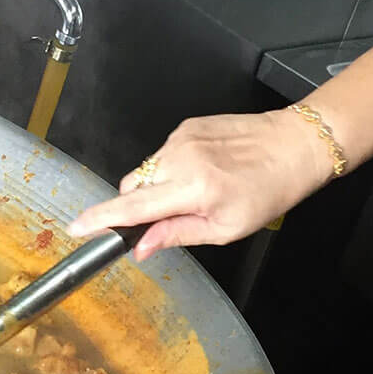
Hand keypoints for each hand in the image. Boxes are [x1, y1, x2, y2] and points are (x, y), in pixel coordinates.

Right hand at [69, 110, 339, 260]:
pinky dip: (173, 168)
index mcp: (191, 188)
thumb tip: (142, 248)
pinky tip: (204, 173)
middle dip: (138, 205)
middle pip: (132, 186)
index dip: (101, 219)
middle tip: (170, 218)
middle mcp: (179, 157)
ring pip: (148, 170)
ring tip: (199, 193)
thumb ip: (178, 234)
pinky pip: (165, 154)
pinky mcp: (188, 125)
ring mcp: (182, 137)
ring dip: (159, 187)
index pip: (132, 206)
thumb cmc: (269, 190)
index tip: (76, 227)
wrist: (296, 145)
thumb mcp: (227, 228)